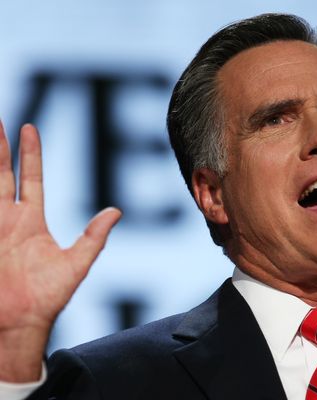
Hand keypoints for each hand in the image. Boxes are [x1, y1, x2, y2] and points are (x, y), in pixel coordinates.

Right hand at [0, 123, 120, 381]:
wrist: (20, 324)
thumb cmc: (47, 298)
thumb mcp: (76, 263)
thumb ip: (94, 237)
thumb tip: (116, 212)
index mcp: (31, 222)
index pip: (31, 178)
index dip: (30, 154)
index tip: (29, 129)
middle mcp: (8, 220)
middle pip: (1, 175)